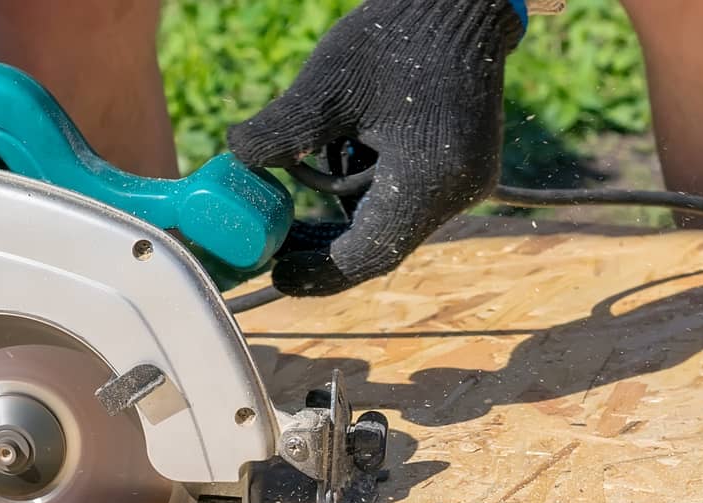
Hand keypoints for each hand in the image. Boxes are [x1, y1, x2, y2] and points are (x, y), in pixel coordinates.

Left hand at [229, 0, 524, 295]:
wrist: (461, 5)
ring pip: (394, 222)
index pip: (369, 252)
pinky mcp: (464, 172)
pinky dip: (371, 191)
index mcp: (430, 179)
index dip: (320, 271)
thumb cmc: (398, 35)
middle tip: (278, 247)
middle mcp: (457, 194)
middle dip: (328, 245)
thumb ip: (283, 130)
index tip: (277, 275)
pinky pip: (410, 200)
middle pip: (382, 243)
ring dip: (346, 211)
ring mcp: (467, 185)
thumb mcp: (330, 83)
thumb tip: (235, 156)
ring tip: (304, 178)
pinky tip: (341, 160)